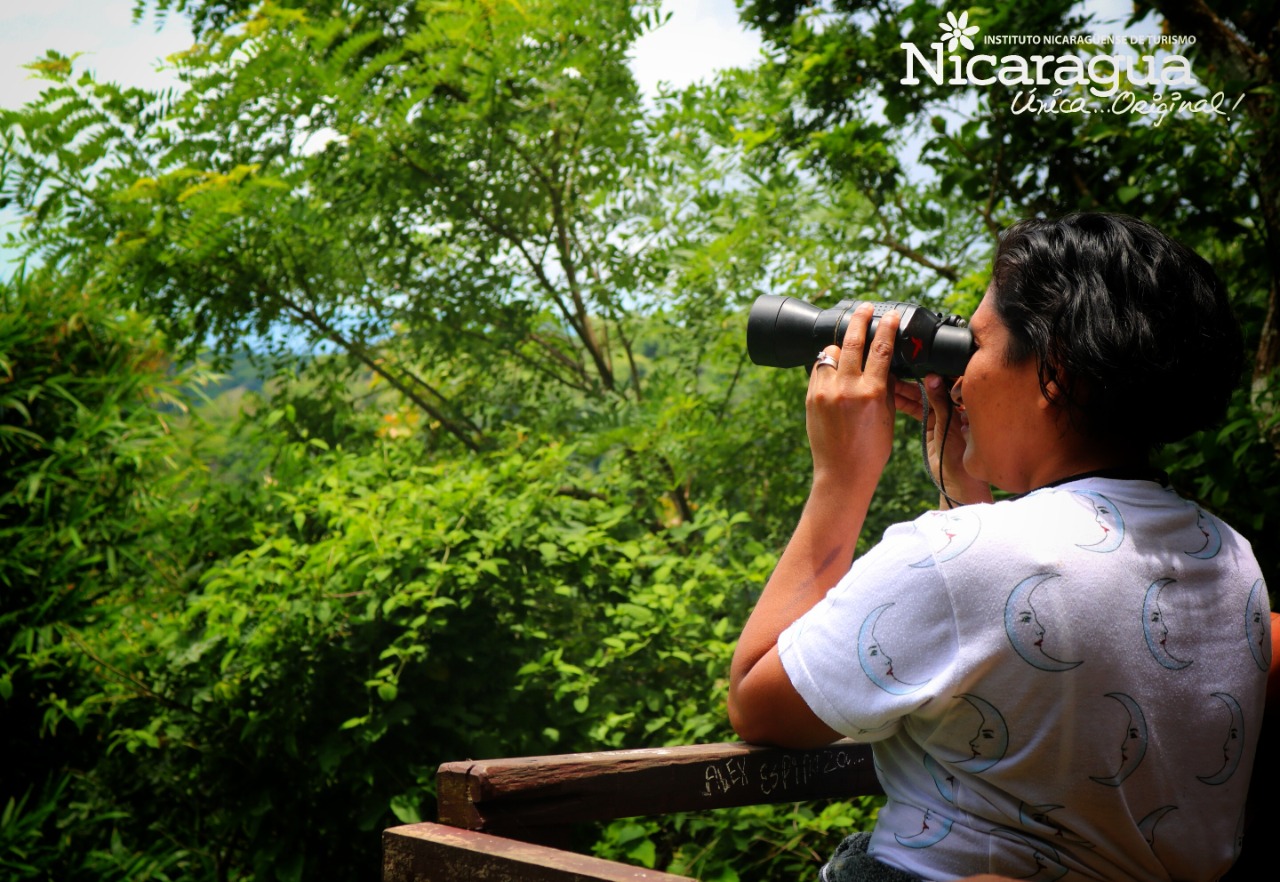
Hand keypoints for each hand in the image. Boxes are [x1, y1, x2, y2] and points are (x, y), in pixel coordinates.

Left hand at [805, 303, 898, 490]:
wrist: (842, 473)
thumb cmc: (871, 450)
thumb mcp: (887, 416)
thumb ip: (885, 387)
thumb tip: (884, 364)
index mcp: (872, 393)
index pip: (881, 349)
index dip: (887, 327)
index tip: (891, 315)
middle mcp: (846, 388)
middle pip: (851, 341)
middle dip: (859, 319)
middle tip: (865, 306)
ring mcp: (825, 392)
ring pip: (829, 353)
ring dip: (839, 346)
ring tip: (847, 345)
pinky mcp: (811, 397)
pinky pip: (818, 369)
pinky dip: (827, 364)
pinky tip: (834, 366)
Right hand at [895, 373, 990, 505]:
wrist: (956, 481)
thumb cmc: (961, 455)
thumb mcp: (948, 424)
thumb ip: (939, 401)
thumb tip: (931, 376)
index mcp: (967, 402)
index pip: (948, 380)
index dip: (933, 371)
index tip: (917, 364)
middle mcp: (956, 405)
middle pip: (933, 387)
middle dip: (915, 380)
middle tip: (897, 372)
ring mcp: (943, 414)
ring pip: (923, 397)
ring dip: (906, 391)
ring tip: (889, 382)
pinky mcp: (932, 424)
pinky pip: (918, 409)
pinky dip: (905, 403)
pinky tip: (893, 396)